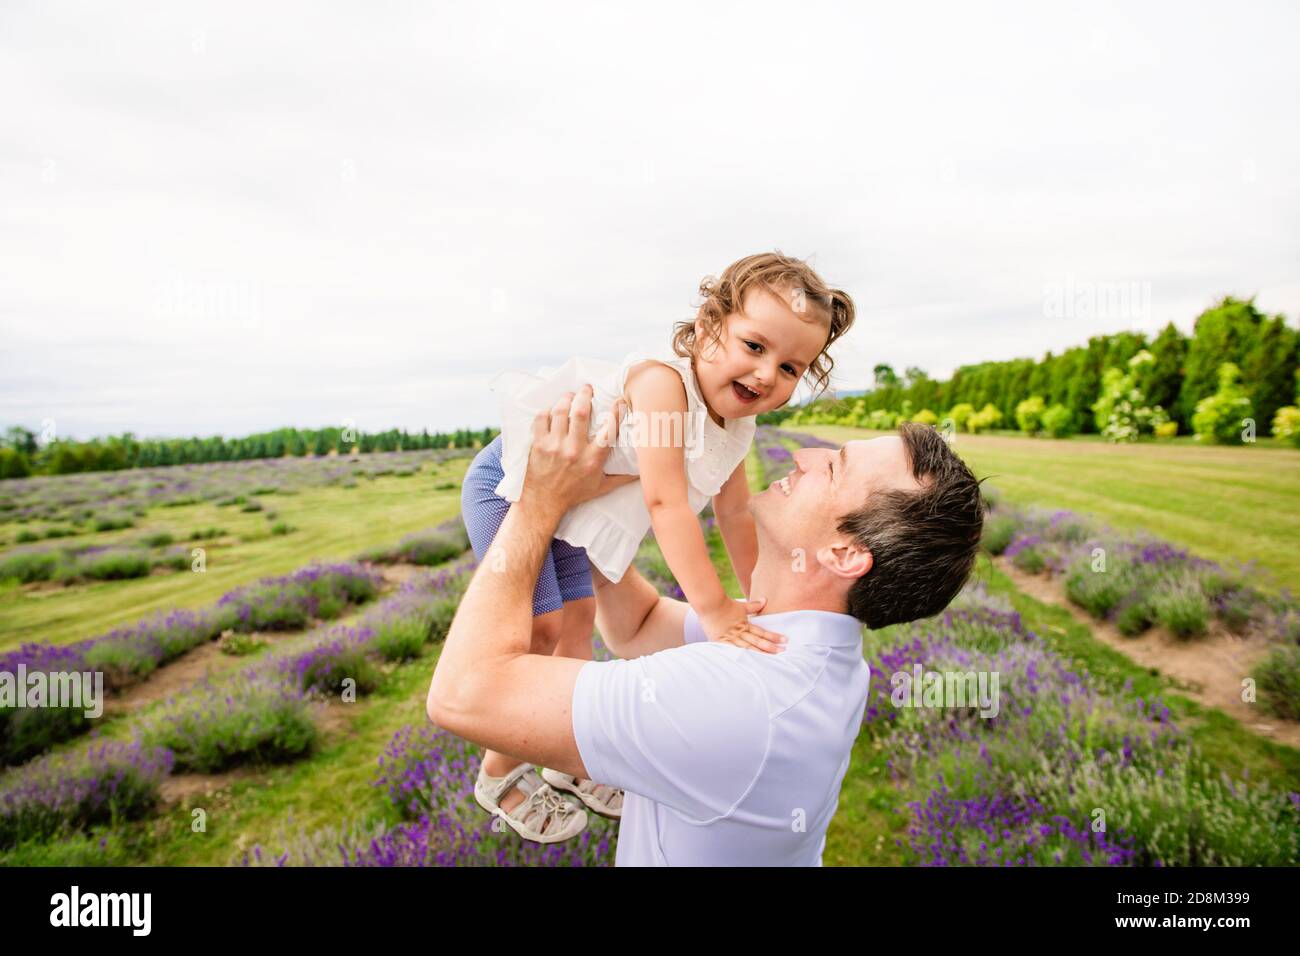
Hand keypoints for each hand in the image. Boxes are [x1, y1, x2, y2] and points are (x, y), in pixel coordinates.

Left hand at [520, 386, 631, 516]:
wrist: (544, 503)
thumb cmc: (574, 494)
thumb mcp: (602, 487)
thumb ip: (622, 477)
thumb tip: (643, 471)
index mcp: (592, 460)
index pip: (609, 431)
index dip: (616, 412)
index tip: (619, 401)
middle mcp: (574, 450)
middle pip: (582, 413)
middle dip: (586, 395)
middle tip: (588, 388)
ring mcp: (554, 446)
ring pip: (561, 412)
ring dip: (567, 398)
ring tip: (570, 395)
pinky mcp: (538, 444)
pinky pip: (541, 419)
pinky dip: (547, 410)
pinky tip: (553, 409)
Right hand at [699, 596, 785, 654]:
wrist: (710, 603)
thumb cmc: (725, 605)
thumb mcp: (741, 606)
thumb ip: (754, 605)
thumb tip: (765, 600)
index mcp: (745, 624)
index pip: (762, 632)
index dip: (774, 636)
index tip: (784, 640)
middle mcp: (739, 632)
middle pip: (757, 641)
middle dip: (770, 647)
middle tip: (783, 651)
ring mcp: (730, 637)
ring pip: (747, 647)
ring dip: (759, 653)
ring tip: (770, 659)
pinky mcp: (720, 642)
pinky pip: (731, 650)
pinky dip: (739, 656)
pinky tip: (747, 662)